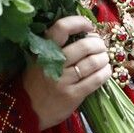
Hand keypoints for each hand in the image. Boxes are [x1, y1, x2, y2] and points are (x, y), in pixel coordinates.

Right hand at [22, 15, 111, 130]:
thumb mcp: (38, 59)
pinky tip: (105, 71)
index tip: (89, 26)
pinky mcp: (72, 95)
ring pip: (93, 62)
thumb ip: (56, 45)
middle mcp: (53, 63)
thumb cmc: (37, 80)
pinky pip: (96, 80)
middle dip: (98, 43)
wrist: (28, 110)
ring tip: (104, 58)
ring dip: (104, 58)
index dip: (79, 22)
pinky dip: (105, 72)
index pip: (62, 28)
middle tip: (100, 46)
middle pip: (85, 45)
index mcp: (43, 49)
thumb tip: (86, 32)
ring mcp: (63, 80)